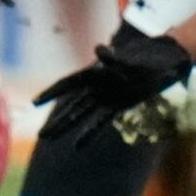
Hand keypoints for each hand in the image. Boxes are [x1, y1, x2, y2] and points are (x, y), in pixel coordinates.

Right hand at [34, 26, 192, 147]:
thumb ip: (114, 58)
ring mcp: (104, 99)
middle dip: (56, 121)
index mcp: (92, 74)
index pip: (67, 85)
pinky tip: (77, 146)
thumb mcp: (130, 59)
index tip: (34, 103)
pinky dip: (89, 134)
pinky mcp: (117, 108)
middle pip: (70, 107)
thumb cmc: (143, 58)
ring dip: (67, 128)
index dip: (51, 93)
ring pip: (80, 116)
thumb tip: (99, 50)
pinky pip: (100, 123)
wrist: (161, 62)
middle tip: (41, 136)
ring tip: (49, 140)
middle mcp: (94, 88)